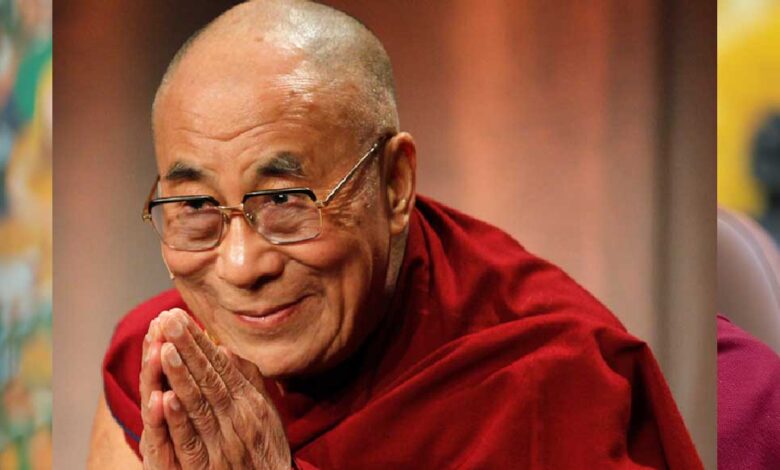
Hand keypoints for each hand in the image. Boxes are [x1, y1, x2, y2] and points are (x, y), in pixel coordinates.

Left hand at [139, 309, 290, 469]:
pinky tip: (167, 398)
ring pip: (199, 403)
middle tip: (170, 319)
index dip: (200, 341)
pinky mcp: (209, 467)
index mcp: (250, 402)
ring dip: (181, 375)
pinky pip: (191, 440)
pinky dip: (179, 419)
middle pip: (209, 377)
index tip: (182, 317)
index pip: (221, 365)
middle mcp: (239, 417)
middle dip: (188, 347)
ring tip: (165, 347)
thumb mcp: (267, 413)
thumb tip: (228, 351)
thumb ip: (248, 382)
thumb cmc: (267, 453)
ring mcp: (224, 442)